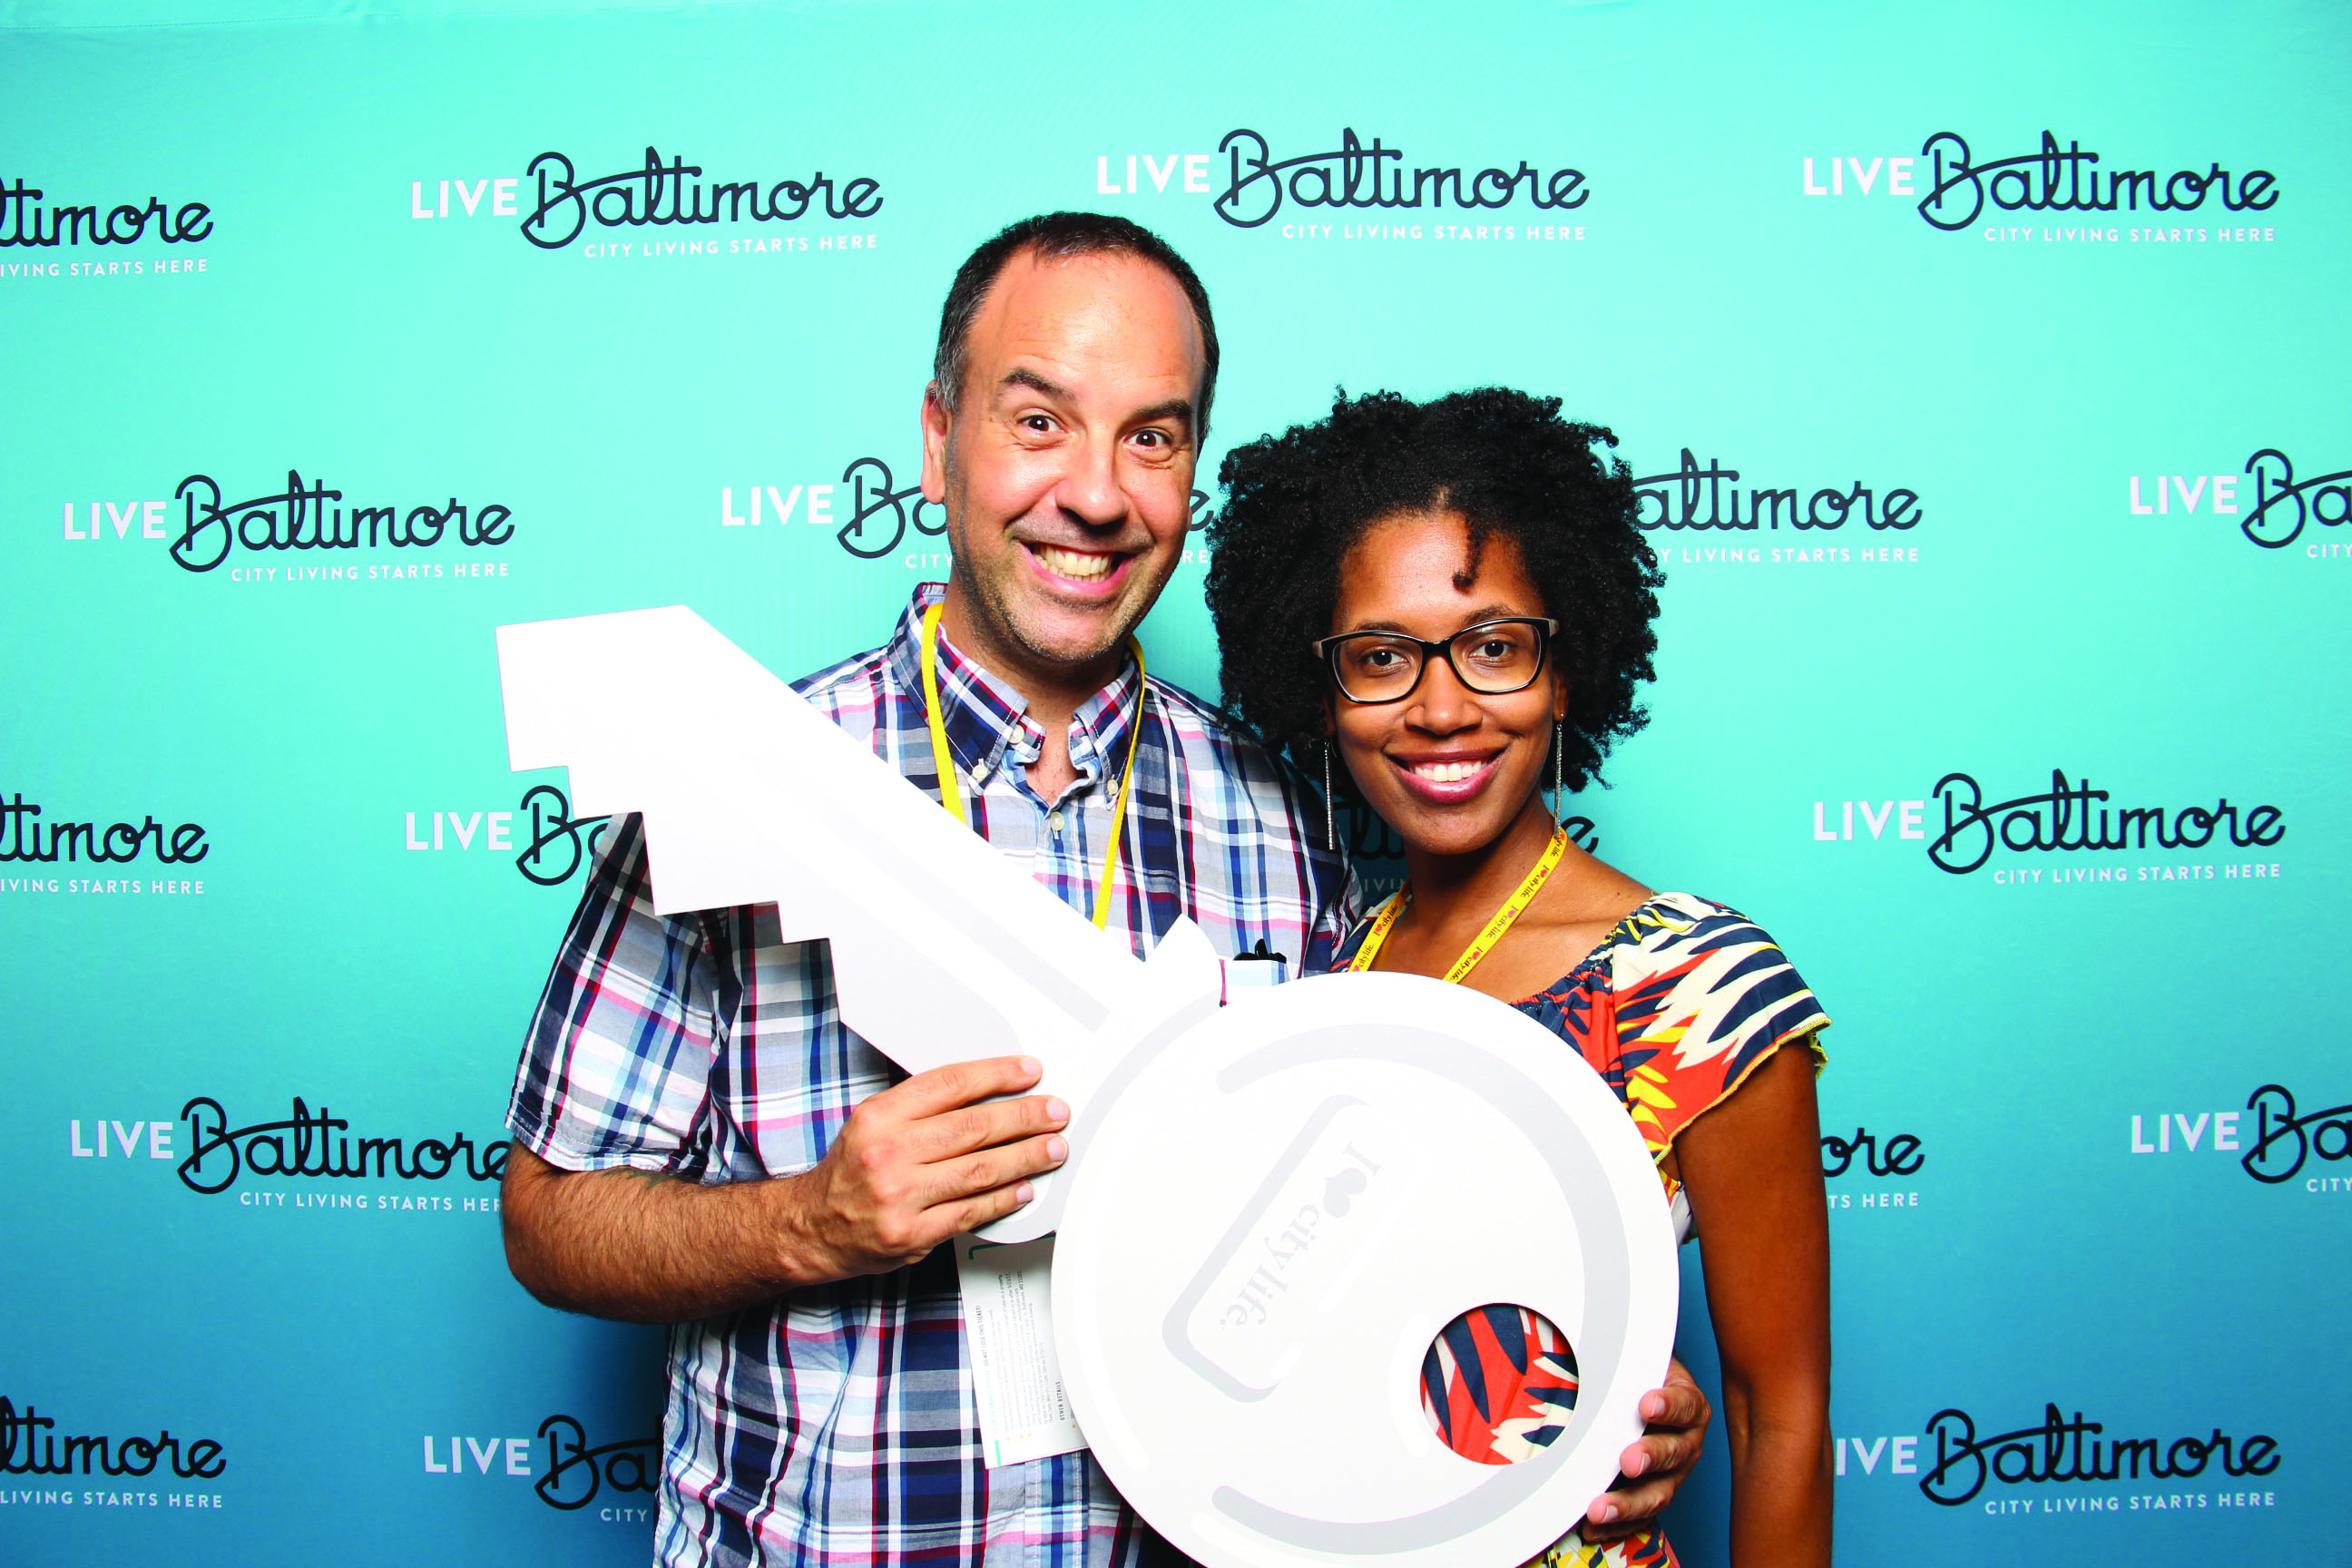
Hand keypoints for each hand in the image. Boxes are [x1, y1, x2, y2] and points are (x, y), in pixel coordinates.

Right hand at [778, 1055, 1069, 1279]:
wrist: (811, 1228)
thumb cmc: (849, 1173)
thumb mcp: (872, 1123)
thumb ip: (922, 1109)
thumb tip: (988, 1094)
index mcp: (879, 1117)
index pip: (949, 1085)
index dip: (996, 1075)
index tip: (1029, 1072)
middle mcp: (888, 1154)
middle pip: (973, 1127)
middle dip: (1024, 1117)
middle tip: (1055, 1111)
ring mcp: (900, 1197)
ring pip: (980, 1170)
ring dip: (1026, 1157)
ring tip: (1052, 1147)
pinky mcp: (912, 1235)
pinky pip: (971, 1211)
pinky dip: (1004, 1198)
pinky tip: (1024, 1187)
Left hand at [1582, 1357, 1710, 1542]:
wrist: (1642, 1398)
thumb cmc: (1638, 1374)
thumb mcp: (1640, 1357)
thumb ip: (1627, 1352)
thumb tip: (1598, 1329)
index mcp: (1689, 1404)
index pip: (1686, 1404)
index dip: (1669, 1405)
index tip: (1646, 1404)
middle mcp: (1687, 1442)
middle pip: (1676, 1454)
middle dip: (1651, 1458)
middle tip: (1627, 1461)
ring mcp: (1674, 1474)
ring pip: (1659, 1493)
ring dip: (1628, 1503)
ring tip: (1599, 1507)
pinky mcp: (1654, 1496)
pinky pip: (1640, 1516)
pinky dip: (1617, 1524)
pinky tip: (1592, 1526)